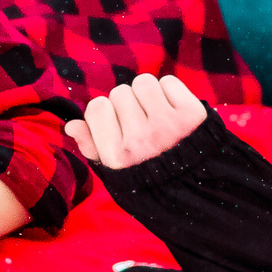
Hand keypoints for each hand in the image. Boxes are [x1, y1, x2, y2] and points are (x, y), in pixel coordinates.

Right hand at [68, 74, 207, 168]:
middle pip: (119, 92)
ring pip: (143, 82)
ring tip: (155, 113)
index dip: (105, 113)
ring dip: (147, 94)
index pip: (97, 108)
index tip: (117, 125)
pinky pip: (169, 82)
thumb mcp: (116, 173)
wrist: (199, 189)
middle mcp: (140, 140)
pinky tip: (171, 110)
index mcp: (117, 156)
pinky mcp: (191, 114)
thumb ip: (91, 148)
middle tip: (140, 123)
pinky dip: (169, 91)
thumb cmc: (151, 178)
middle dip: (127, 104)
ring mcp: (167, 125)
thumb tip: (71, 125)